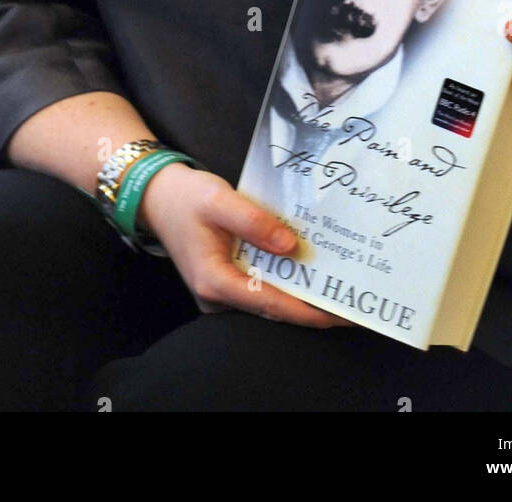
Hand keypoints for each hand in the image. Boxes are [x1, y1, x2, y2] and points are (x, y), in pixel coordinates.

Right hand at [136, 160, 346, 327]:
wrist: (158, 197)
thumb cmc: (187, 197)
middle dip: (314, 304)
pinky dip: (287, 280)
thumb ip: (254, 221)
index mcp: (215, 282)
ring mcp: (222, 293)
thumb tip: (292, 246)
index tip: (342, 314)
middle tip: (353, 298)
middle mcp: (219, 297)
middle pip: (274, 308)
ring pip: (270, 299)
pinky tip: (310, 268)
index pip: (271, 304)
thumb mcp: (219, 199)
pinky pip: (262, 287)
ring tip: (341, 283)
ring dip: (303, 293)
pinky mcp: (227, 283)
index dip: (309, 312)